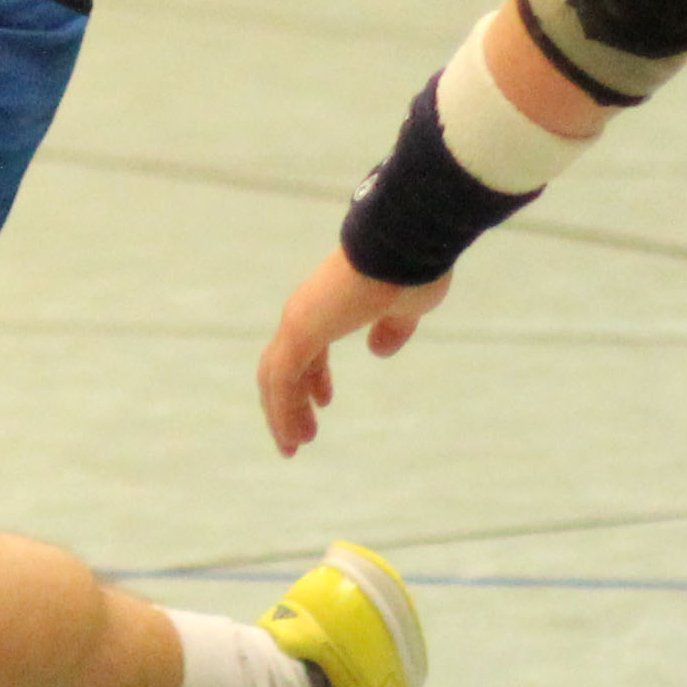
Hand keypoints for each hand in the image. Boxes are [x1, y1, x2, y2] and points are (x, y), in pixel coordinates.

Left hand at [256, 248, 450, 457]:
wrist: (405, 241)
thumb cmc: (411, 268)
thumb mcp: (407, 309)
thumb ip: (392, 329)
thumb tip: (379, 350)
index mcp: (326, 306)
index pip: (307, 348)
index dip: (312, 378)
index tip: (324, 402)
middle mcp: (305, 312)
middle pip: (282, 365)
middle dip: (289, 402)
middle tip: (301, 435)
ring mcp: (299, 319)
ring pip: (275, 376)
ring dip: (282, 413)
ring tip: (295, 445)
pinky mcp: (300, 330)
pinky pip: (282, 380)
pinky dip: (282, 410)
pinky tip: (293, 436)